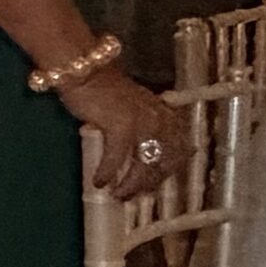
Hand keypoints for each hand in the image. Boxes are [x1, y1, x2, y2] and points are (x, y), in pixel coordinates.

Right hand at [57, 70, 181, 200]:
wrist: (86, 70)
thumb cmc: (104, 89)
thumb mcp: (134, 107)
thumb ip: (144, 125)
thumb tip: (142, 152)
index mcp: (165, 114)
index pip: (179, 151)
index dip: (168, 172)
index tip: (153, 186)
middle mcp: (160, 119)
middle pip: (163, 162)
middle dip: (149, 184)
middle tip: (132, 196)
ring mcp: (143, 123)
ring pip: (144, 165)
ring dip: (131, 185)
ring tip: (118, 194)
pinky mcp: (121, 126)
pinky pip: (117, 159)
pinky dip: (108, 173)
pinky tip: (99, 182)